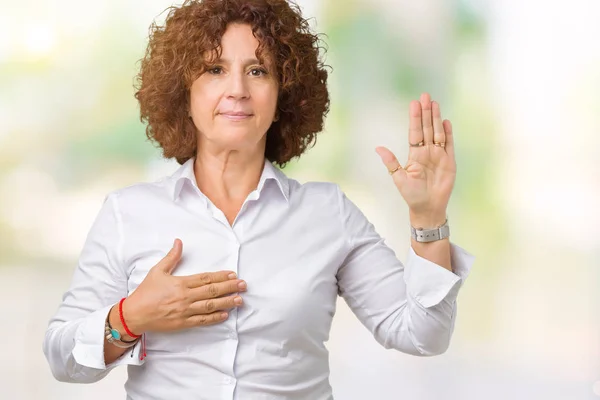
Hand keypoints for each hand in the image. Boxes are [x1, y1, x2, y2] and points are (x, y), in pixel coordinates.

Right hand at [118, 238, 245, 334]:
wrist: (134, 314)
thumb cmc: (146, 292)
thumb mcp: (157, 271)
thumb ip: (171, 257)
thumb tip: (179, 242)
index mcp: (180, 283)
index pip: (205, 278)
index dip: (220, 276)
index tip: (233, 274)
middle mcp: (185, 297)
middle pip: (211, 291)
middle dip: (229, 288)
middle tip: (243, 285)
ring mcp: (185, 311)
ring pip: (210, 306)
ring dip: (226, 302)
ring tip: (239, 300)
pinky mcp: (183, 323)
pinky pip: (202, 321)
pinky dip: (214, 318)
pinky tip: (225, 314)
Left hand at [376, 93, 455, 225]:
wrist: (428, 208)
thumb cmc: (412, 194)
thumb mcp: (398, 178)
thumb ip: (391, 162)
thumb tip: (378, 148)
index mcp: (414, 154)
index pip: (415, 132)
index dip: (415, 118)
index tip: (414, 103)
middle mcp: (426, 151)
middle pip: (427, 128)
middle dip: (426, 112)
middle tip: (425, 95)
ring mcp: (438, 155)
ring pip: (438, 133)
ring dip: (437, 118)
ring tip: (435, 103)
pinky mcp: (449, 161)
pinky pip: (449, 144)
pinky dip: (448, 133)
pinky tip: (446, 122)